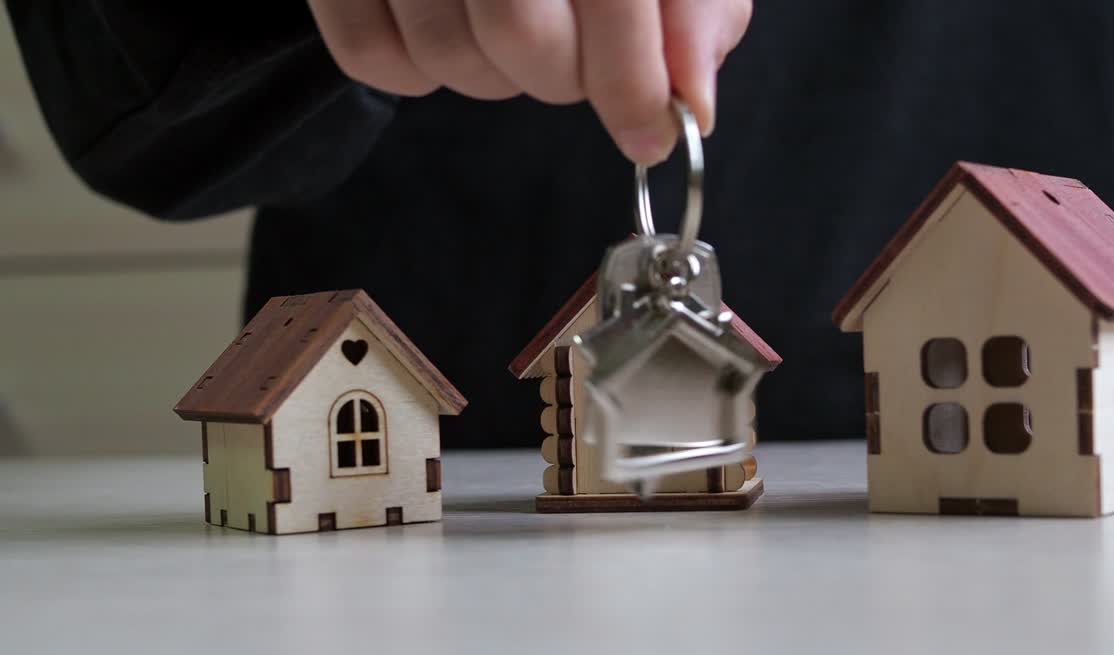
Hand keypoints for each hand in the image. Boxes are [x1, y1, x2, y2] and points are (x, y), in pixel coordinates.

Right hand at [306, 0, 751, 164]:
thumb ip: (694, 13)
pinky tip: (449, 30)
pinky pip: (370, 57)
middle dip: (562, 77)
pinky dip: (416, 73)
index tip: (649, 134)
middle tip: (574, 55)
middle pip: (521, 35)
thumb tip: (690, 101)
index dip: (632, 81)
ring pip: (446, 54)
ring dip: (493, 76)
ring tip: (509, 28)